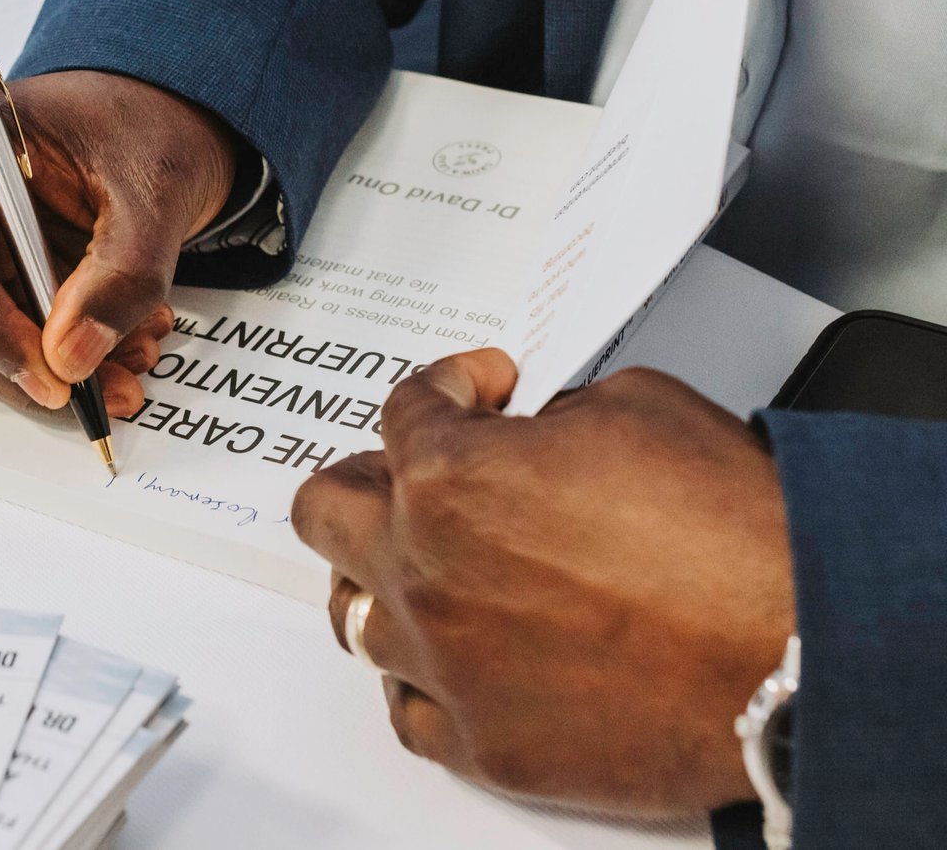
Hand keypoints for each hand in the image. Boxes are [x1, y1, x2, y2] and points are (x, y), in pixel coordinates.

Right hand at [0, 70, 239, 415]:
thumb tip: (71, 357)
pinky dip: (64, 358)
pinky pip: (9, 337)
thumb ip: (119, 274)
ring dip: (55, 370)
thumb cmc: (146, 128)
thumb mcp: (152, 194)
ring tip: (135, 356)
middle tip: (109, 392)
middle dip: (31, 367)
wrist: (164, 120)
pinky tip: (123, 343)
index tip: (52, 377)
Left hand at [292, 350, 794, 815]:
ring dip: (380, 577)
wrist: (798, 653)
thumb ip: (556, 416)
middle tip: (407, 472)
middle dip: (367, 476)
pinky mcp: (482, 742)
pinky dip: (418, 676)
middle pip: (329, 510)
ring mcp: (444, 663)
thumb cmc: (736, 538)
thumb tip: (540, 435)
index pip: (407, 411)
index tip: (476, 392)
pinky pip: (405, 708)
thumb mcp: (637, 407)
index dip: (449, 387)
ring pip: (352, 614)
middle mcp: (424, 568)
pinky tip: (447, 656)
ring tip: (419, 565)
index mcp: (451, 476)